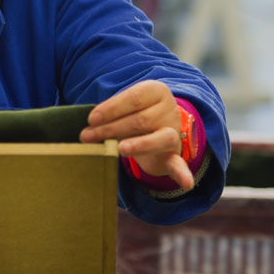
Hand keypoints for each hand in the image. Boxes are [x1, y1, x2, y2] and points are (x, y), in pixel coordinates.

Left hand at [79, 80, 194, 189]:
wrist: (157, 127)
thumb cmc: (132, 114)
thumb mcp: (124, 107)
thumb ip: (111, 113)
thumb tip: (90, 126)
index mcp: (157, 91)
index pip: (134, 98)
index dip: (112, 109)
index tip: (91, 119)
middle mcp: (169, 110)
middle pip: (141, 120)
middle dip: (112, 129)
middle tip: (88, 136)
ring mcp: (174, 132)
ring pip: (158, 139)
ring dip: (135, 146)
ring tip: (119, 149)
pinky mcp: (174, 154)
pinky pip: (179, 164)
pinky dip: (182, 173)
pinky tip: (186, 183)